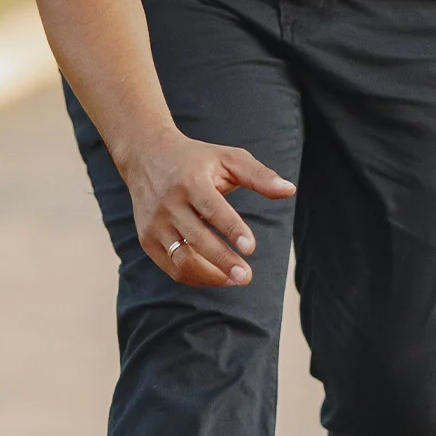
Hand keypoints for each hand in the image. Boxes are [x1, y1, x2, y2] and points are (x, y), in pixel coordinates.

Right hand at [119, 129, 296, 288]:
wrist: (146, 155)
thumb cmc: (197, 159)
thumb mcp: (229, 159)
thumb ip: (259, 176)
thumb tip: (290, 190)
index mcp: (190, 181)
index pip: (212, 208)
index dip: (232, 229)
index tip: (250, 247)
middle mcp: (168, 203)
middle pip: (197, 239)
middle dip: (223, 261)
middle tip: (247, 278)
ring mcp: (155, 223)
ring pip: (181, 259)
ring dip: (210, 275)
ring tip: (236, 279)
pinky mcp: (147, 238)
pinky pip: (171, 266)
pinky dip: (195, 277)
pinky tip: (218, 276)